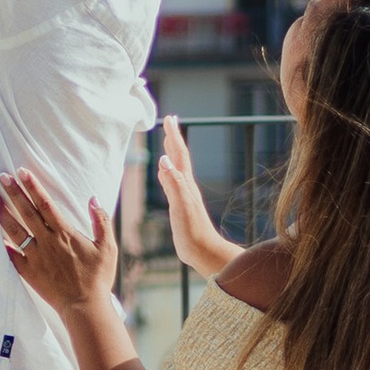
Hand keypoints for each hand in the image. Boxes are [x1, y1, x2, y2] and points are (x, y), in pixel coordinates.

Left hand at [0, 165, 117, 317]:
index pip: (45, 204)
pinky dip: (1, 244)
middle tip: (2, 176)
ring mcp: (36, 257)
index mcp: (65, 234)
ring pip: (15, 230)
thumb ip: (101, 220)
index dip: (33, 187)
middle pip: (27, 212)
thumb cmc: (98, 277)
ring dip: (3, 212)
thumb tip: (93, 198)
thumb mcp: (107, 247)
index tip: (22, 172)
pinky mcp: (29, 272)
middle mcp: (48, 242)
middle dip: (14, 192)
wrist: (84, 307)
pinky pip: (11, 256)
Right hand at [155, 118, 237, 281]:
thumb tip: (164, 160)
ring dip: (172, 152)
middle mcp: (186, 186)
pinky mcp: (182, 206)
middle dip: (173, 138)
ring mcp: (185, 195)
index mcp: (185, 184)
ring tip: (168, 141)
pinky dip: (169, 171)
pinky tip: (166, 172)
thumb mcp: (181, 206)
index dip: (173, 136)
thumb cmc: (192, 232)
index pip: (178, 154)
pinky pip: (174, 181)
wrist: (204, 252)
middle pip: (180, 157)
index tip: (168, 118)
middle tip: (169, 121)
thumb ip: (173, 183)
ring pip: (178, 167)